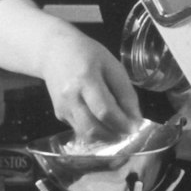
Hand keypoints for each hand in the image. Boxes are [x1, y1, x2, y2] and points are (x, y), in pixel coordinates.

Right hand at [37, 25, 141, 142]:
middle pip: (93, 127)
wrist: (54, 52)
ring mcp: (62, 107)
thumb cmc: (88, 54)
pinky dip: (95, 132)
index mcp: (85, 79)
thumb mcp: (112, 65)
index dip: (122, 123)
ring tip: (119, 131)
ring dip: (105, 138)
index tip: (136, 127)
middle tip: (128, 132)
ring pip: (85, 134)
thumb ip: (125, 92)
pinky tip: (105, 124)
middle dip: (115, 134)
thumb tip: (135, 119)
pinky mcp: (59, 114)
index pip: (104, 110)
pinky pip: (79, 129)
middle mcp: (70, 97)